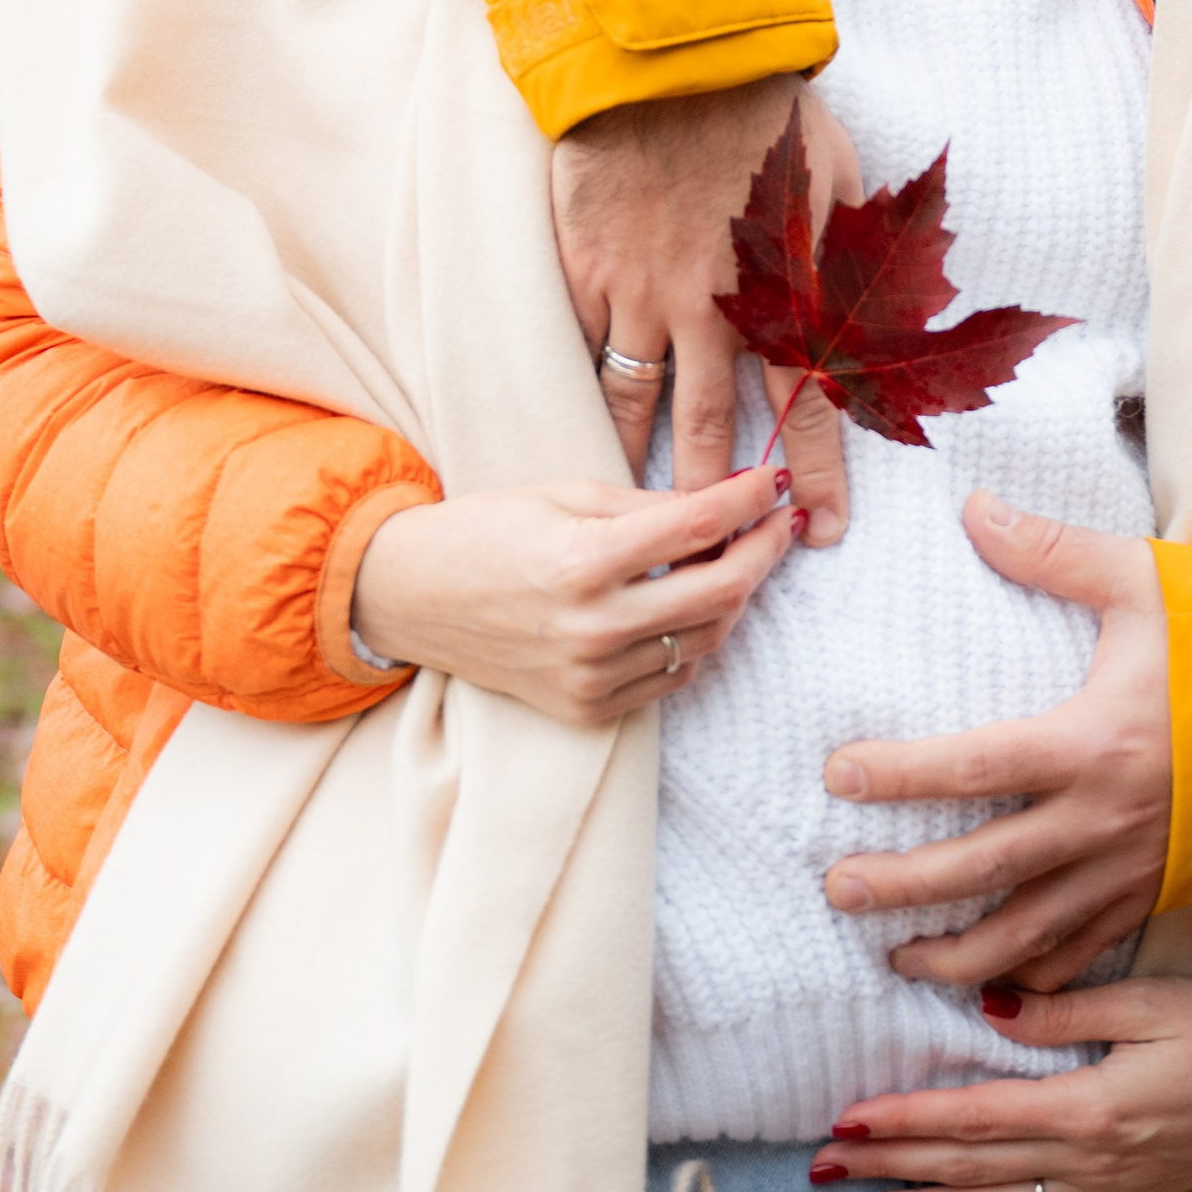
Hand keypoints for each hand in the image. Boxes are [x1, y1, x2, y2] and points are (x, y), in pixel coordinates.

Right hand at [349, 465, 795, 728]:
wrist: (410, 598)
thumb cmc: (486, 531)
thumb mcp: (566, 494)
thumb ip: (651, 505)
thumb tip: (726, 505)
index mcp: (585, 561)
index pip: (700, 527)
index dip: (752, 501)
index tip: (776, 482)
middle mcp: (593, 628)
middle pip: (721, 593)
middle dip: (765, 552)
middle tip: (781, 524)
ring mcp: (590, 677)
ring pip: (707, 640)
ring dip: (734, 597)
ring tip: (733, 560)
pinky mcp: (586, 709)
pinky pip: (672, 677)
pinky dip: (695, 640)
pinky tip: (687, 608)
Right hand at [551, 75, 862, 538]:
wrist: (668, 57)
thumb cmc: (767, 111)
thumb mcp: (843, 179)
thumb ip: (861, 254)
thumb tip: (903, 314)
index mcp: (782, 290)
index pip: (808, 405)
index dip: (816, 474)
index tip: (820, 531)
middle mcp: (714, 309)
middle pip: (716, 427)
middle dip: (720, 500)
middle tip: (719, 560)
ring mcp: (642, 295)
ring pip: (639, 405)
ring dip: (643, 467)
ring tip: (639, 527)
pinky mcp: (588, 273)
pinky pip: (585, 352)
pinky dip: (585, 396)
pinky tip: (580, 438)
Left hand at [812, 977, 1191, 1191]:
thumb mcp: (1150, 1002)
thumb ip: (1062, 1012)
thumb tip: (984, 1011)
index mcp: (1091, 1107)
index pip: (975, 1118)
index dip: (906, 1119)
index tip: (847, 1116)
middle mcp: (1089, 1162)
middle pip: (970, 1168)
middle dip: (889, 1166)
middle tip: (819, 1164)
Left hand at [822, 495, 1171, 988]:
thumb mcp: (1146, 586)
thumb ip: (1055, 554)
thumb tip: (974, 510)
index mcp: (1093, 742)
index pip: (973, 767)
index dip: (899, 774)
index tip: (839, 774)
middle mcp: (1104, 820)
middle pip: (984, 866)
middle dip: (904, 886)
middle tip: (837, 888)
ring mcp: (1129, 870)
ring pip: (1028, 933)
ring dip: (956, 955)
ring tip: (895, 960)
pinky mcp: (1152, 897)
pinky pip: (1085, 953)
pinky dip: (1034, 980)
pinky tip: (990, 987)